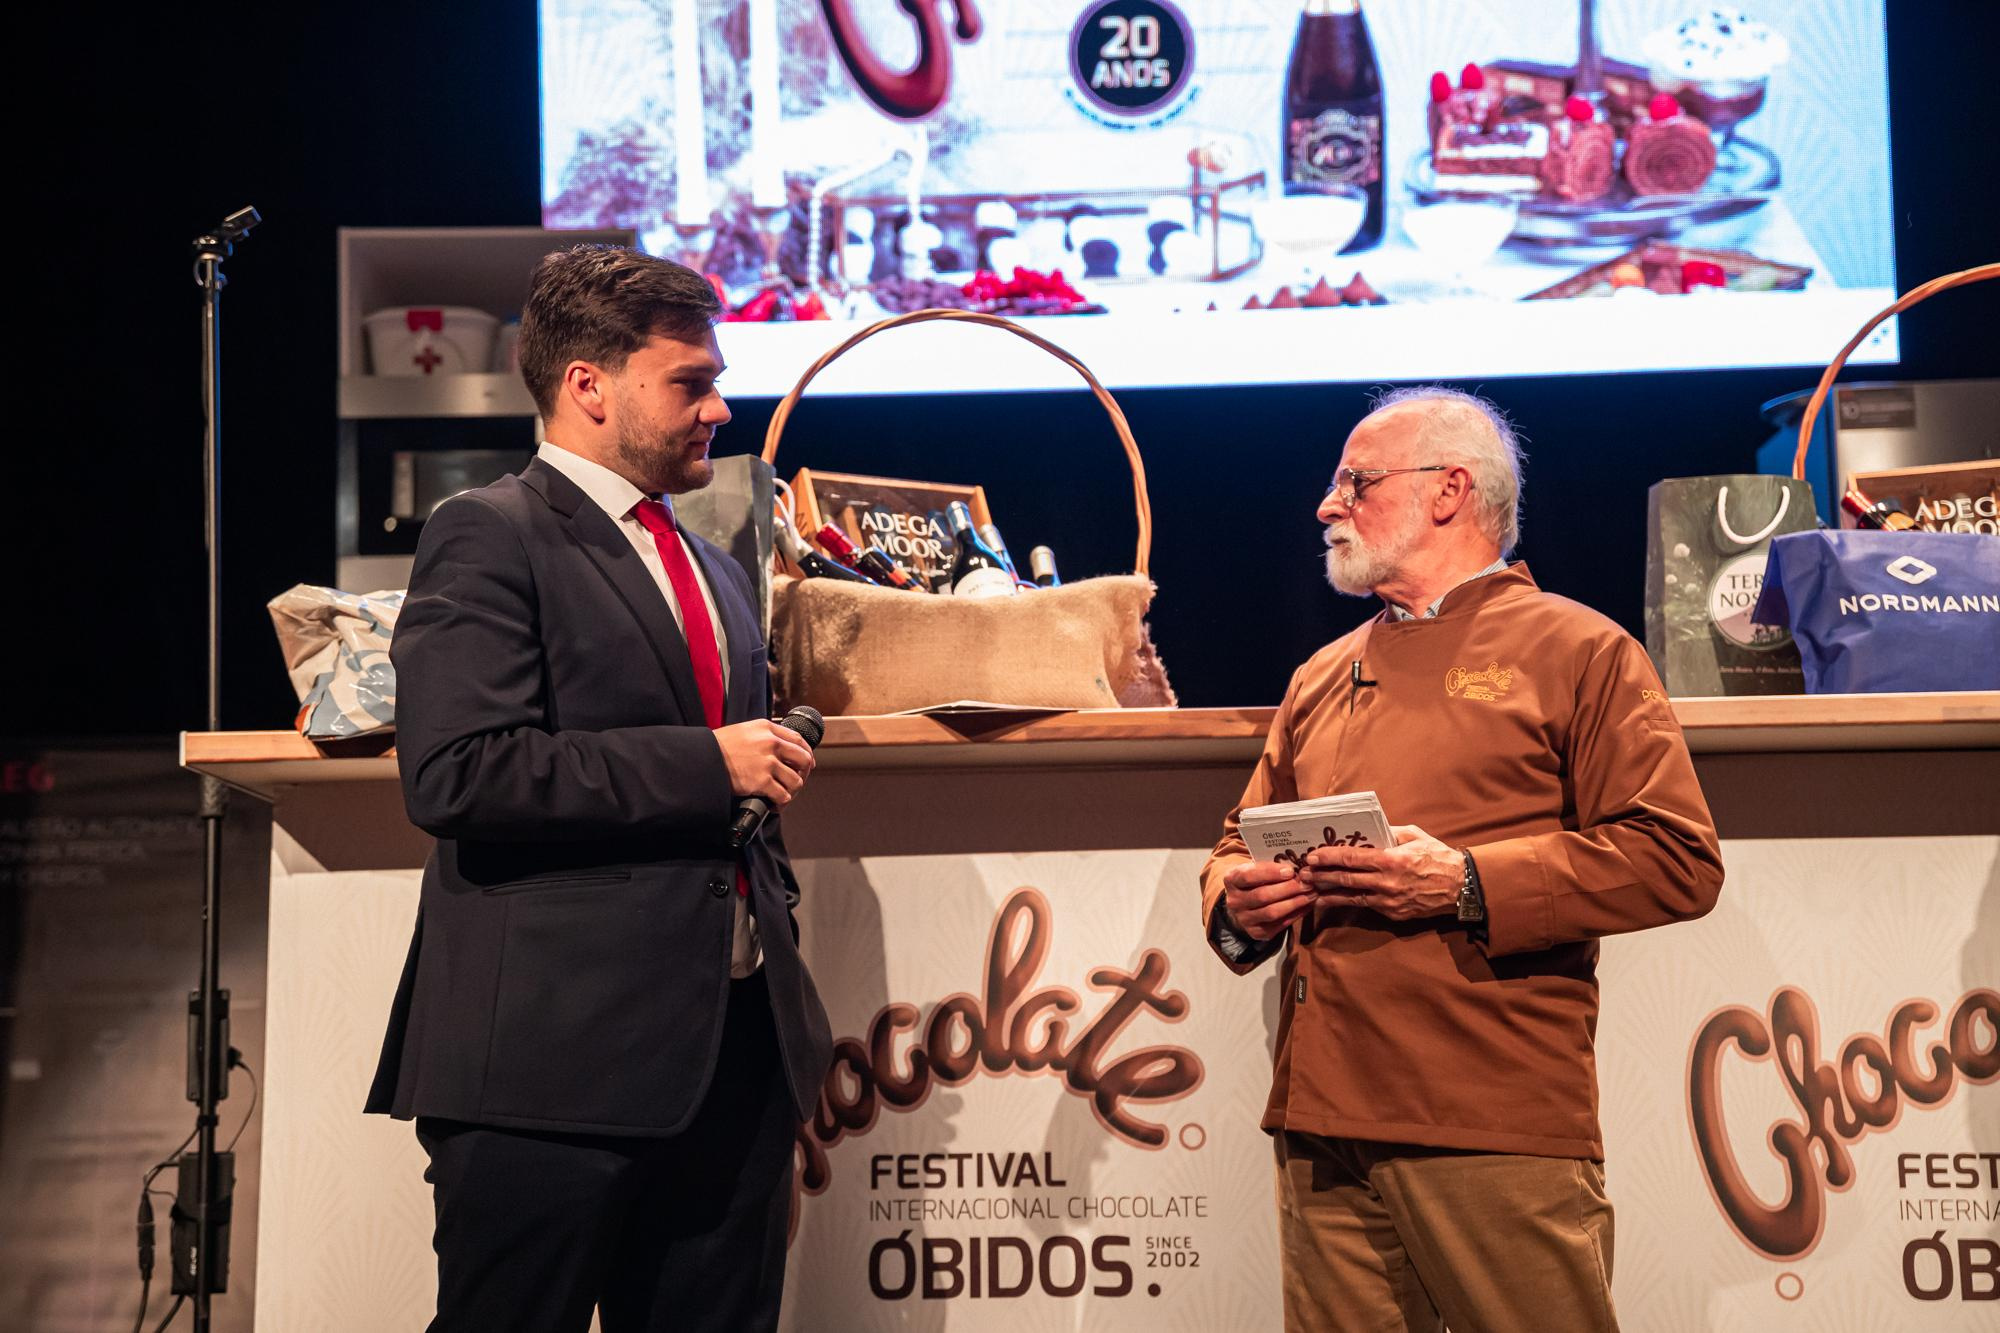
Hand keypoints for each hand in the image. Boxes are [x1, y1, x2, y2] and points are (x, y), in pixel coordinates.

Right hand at [714, 720, 814, 804]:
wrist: (703, 759)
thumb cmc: (718, 747)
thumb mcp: (743, 731)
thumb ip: (762, 736)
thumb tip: (779, 747)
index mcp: (767, 728)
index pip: (799, 739)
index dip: (807, 753)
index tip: (807, 763)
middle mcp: (771, 743)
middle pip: (803, 759)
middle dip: (803, 773)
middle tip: (795, 782)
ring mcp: (767, 762)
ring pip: (796, 780)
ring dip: (791, 791)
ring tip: (782, 795)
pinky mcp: (762, 781)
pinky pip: (783, 796)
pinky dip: (781, 803)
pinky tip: (774, 805)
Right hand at [1221, 860, 1316, 941]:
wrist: (1243, 903)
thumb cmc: (1254, 880)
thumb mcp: (1255, 868)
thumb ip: (1270, 867)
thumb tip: (1296, 868)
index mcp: (1231, 880)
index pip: (1248, 876)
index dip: (1270, 873)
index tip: (1290, 871)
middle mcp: (1234, 901)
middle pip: (1263, 896)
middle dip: (1288, 889)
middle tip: (1307, 883)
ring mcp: (1244, 919)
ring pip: (1272, 912)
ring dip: (1295, 903)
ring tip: (1311, 895)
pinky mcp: (1256, 932)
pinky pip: (1279, 925)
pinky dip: (1296, 915)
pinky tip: (1307, 906)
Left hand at [1300, 825, 1461, 921]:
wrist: (1461, 888)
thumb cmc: (1438, 857)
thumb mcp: (1415, 836)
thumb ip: (1390, 831)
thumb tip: (1368, 829)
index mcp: (1391, 860)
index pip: (1352, 858)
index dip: (1329, 857)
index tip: (1312, 855)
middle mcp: (1387, 882)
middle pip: (1345, 879)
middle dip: (1321, 876)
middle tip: (1303, 873)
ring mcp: (1389, 901)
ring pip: (1350, 897)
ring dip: (1328, 893)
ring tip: (1310, 889)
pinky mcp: (1392, 914)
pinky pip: (1365, 906)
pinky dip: (1346, 902)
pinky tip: (1332, 900)